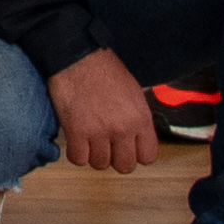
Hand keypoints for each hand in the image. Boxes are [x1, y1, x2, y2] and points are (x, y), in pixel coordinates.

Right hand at [49, 46, 161, 173]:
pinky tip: (76, 141)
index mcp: (141, 119)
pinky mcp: (76, 131)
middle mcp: (123, 129)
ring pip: (100, 164)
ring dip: (94, 155)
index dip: (136, 155)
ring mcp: (99, 132)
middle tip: (107, 147)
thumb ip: (136, 119)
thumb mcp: (133, 94)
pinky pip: (78, 159)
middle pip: (124, 166)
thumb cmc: (105, 70)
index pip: (147, 157)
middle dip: (115, 159)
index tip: (127, 148)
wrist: (78, 57)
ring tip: (89, 141)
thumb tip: (134, 138)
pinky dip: (76, 154)